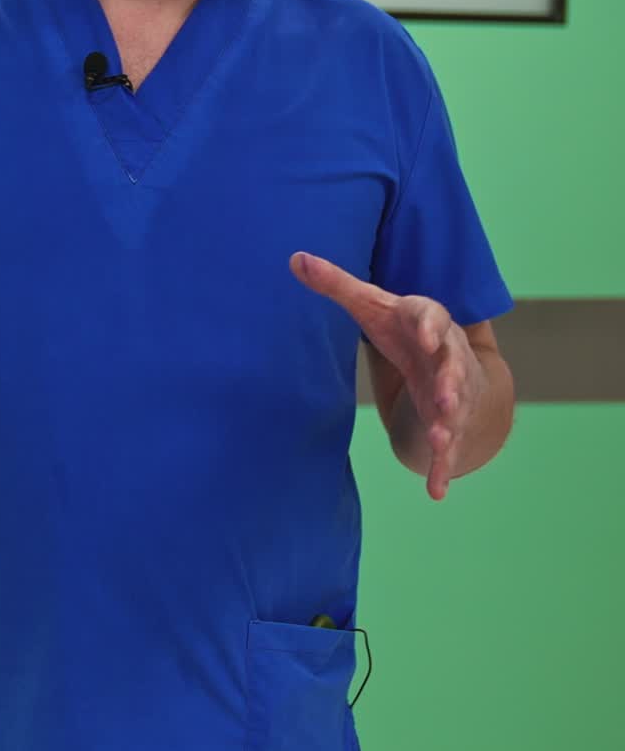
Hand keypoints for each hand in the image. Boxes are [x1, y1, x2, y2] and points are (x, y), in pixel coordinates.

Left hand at [290, 251, 485, 501]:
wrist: (446, 352)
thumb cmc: (402, 324)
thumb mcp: (370, 303)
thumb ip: (336, 283)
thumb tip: (294, 258)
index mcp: (428, 322)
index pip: (432, 318)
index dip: (431, 326)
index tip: (427, 336)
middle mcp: (447, 357)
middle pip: (453, 368)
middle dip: (451, 383)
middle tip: (446, 397)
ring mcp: (453, 390)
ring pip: (456, 410)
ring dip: (449, 426)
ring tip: (441, 442)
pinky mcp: (451, 420)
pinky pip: (449, 446)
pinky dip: (442, 468)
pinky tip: (435, 491)